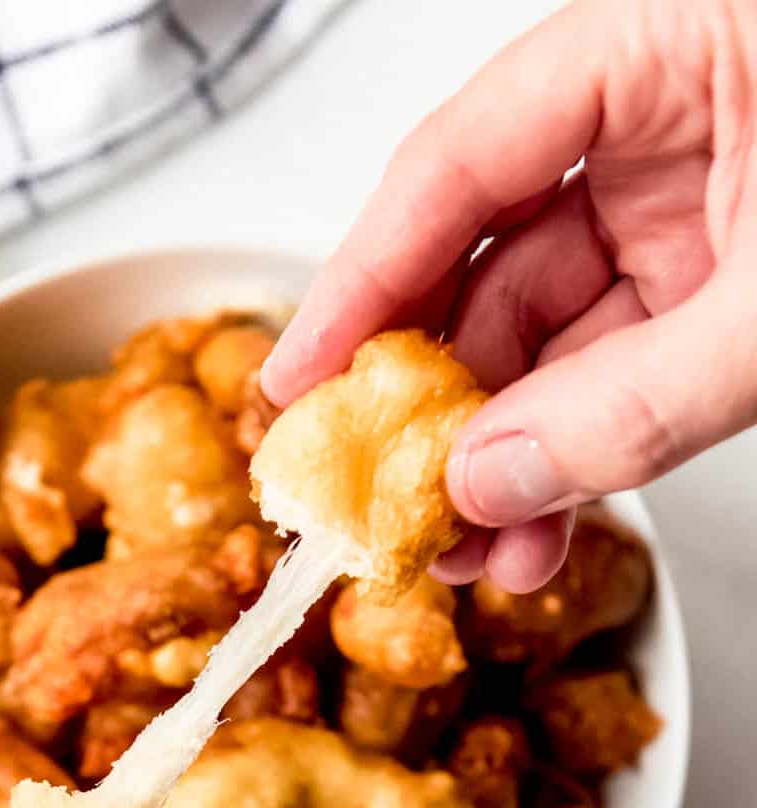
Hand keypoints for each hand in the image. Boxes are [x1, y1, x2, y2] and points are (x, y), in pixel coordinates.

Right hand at [263, 0, 756, 592]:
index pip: (461, 160)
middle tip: (379, 498)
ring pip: (551, 330)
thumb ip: (632, 402)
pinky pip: (619, 364)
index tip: (298, 384)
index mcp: (671, 36)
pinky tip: (542, 522)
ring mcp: (699, 194)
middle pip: (489, 256)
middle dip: (435, 397)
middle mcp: (668, 110)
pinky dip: (579, 449)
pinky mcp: (731, 270)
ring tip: (470, 552)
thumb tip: (489, 481)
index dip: (362, 281)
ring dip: (503, 449)